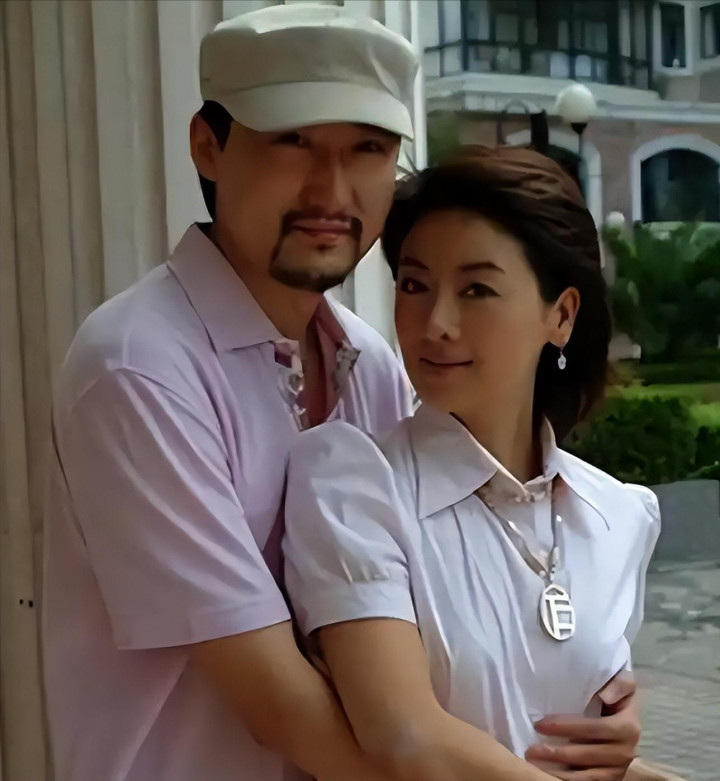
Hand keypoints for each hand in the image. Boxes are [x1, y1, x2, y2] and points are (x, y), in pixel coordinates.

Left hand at [525, 674, 640, 779]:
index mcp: (627, 727)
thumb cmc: (617, 694)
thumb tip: (605, 697)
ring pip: (588, 776)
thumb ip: (619, 684)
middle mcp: (625, 751)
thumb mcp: (623, 681)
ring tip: (536, 764)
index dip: (566, 727)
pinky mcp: (613, 779)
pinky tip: (550, 775)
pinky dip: (570, 780)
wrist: (627, 714)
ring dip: (560, 772)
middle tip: (531, 750)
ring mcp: (619, 768)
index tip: (540, 724)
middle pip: (587, 755)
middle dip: (557, 753)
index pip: (593, 728)